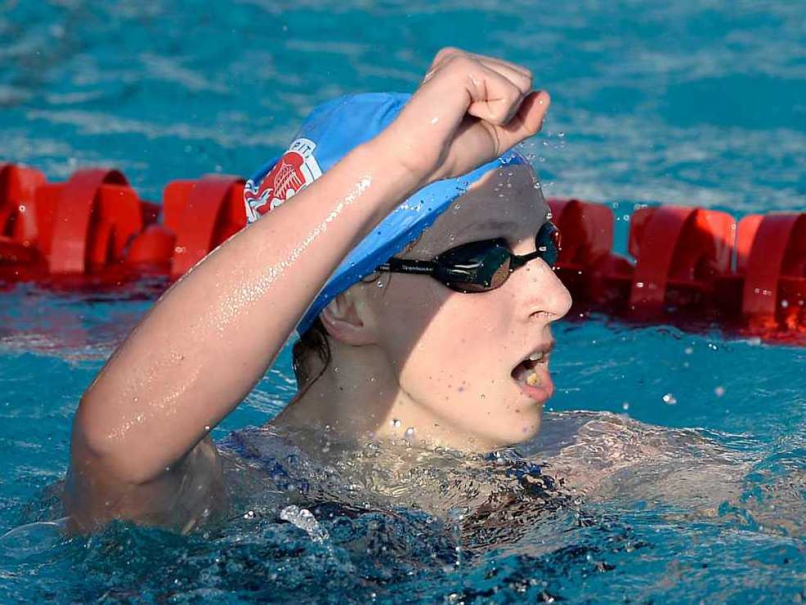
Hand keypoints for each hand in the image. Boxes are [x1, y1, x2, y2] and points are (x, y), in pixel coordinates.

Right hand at [379, 48, 549, 184]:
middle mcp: (463, 59)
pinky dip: (494, 114)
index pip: (518, 83)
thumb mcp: (498, 137)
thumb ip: (525, 119)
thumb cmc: (449, 153)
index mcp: (468, 71)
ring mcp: (462, 59)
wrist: (417, 163)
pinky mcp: (463, 65)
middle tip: (468, 122)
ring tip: (463, 117)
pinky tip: (462, 113)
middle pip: (525, 79)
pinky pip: (509, 92)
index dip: (509, 114)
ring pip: (522, 83)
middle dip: (508, 111)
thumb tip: (546, 94)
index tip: (471, 125)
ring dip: (500, 113)